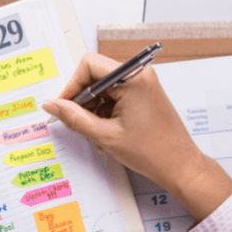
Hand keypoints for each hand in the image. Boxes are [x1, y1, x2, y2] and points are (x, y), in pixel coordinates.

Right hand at [42, 53, 231, 220]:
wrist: (180, 166)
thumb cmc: (152, 152)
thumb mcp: (105, 136)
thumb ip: (74, 118)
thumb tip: (52, 105)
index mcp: (133, 79)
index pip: (89, 65)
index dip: (72, 85)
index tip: (64, 106)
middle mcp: (139, 75)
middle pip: (96, 74)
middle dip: (82, 99)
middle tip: (76, 122)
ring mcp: (143, 84)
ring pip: (103, 87)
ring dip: (93, 108)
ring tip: (95, 132)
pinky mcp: (143, 94)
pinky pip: (115, 95)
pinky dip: (104, 111)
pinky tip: (104, 131)